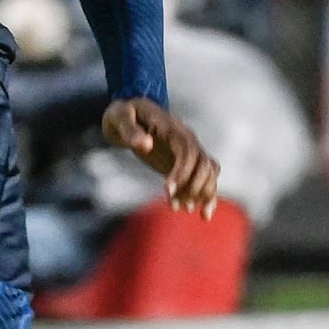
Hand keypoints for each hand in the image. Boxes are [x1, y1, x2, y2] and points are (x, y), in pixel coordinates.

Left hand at [104, 97, 221, 213]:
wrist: (128, 114)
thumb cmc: (122, 114)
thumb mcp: (119, 117)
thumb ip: (130, 130)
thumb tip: (147, 144)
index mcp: (171, 127)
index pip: (186, 150)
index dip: (181, 171)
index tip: (167, 190)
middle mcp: (186, 137)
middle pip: (203, 163)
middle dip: (192, 186)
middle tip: (174, 205)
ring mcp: (189, 149)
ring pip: (209, 171)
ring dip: (202, 193)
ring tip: (185, 209)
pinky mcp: (186, 161)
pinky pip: (206, 177)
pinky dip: (208, 195)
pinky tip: (203, 214)